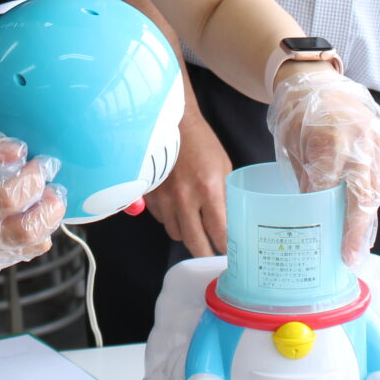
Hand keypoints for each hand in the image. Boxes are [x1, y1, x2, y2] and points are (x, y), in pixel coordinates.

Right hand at [0, 127, 66, 271]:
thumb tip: (18, 150)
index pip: (7, 198)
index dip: (32, 180)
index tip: (42, 162)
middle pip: (23, 231)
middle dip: (48, 208)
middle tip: (54, 188)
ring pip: (26, 247)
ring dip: (47, 223)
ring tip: (50, 201)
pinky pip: (21, 254)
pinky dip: (37, 238)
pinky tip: (37, 217)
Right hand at [143, 111, 232, 256]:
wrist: (173, 123)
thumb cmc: (201, 143)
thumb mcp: (223, 168)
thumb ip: (225, 196)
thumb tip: (229, 221)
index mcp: (208, 189)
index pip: (219, 232)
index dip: (225, 246)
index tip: (230, 253)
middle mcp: (184, 198)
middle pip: (195, 242)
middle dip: (205, 253)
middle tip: (212, 256)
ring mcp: (164, 198)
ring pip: (176, 234)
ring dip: (187, 235)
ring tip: (195, 229)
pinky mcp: (149, 195)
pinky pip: (161, 220)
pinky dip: (170, 220)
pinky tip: (178, 210)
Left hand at [266, 69, 379, 264]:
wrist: (316, 80)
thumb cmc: (297, 114)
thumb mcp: (292, 146)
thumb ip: (307, 178)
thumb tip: (311, 215)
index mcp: (329, 140)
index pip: (333, 190)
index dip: (336, 222)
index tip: (337, 249)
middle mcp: (358, 140)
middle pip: (362, 195)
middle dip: (358, 231)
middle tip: (352, 257)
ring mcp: (374, 137)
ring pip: (375, 188)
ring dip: (367, 219)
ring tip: (358, 246)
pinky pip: (379, 176)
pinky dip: (371, 200)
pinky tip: (364, 221)